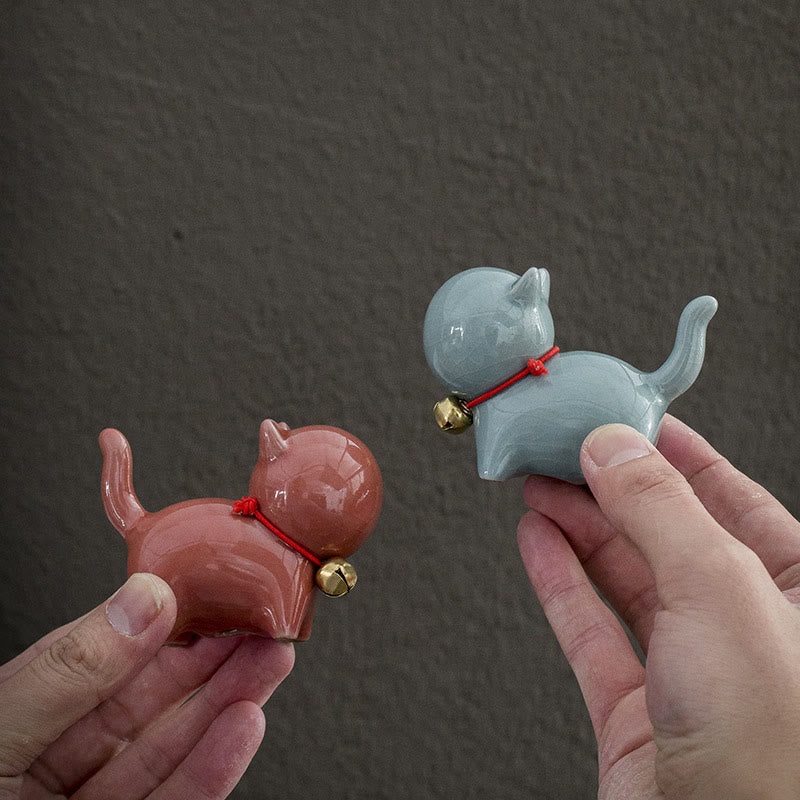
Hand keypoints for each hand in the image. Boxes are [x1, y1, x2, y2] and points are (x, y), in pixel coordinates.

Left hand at [0, 574, 293, 798]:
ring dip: (227, 704)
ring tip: (269, 664)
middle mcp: (53, 767)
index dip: (159, 623)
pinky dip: (215, 766)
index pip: (98, 658)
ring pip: (170, 749)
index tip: (208, 593)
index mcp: (15, 724)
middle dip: (210, 660)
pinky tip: (244, 725)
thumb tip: (141, 602)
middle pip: (148, 703)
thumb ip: (70, 670)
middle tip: (258, 625)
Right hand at [518, 416, 799, 799]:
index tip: (625, 420)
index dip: (674, 453)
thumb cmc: (772, 757)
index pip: (731, 498)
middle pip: (665, 533)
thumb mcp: (721, 593)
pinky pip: (592, 628)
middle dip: (610, 486)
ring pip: (624, 577)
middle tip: (563, 448)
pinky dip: (561, 580)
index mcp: (799, 595)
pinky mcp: (636, 711)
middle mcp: (747, 631)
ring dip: (578, 526)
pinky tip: (540, 541)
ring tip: (540, 485)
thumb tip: (612, 447)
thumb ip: (660, 510)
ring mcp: (689, 672)